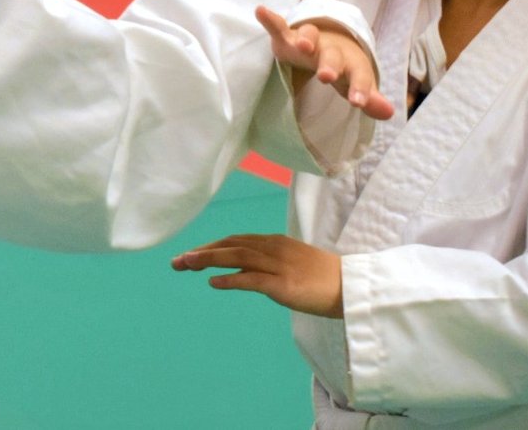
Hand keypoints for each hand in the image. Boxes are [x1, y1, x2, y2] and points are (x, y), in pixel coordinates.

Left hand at [172, 234, 343, 318]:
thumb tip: (239, 271)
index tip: (190, 254)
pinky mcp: (283, 285)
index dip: (210, 246)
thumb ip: (267, 263)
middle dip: (201, 252)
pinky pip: (251, 279)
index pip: (235, 240)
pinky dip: (230, 279)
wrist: (351, 287)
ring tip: (185, 265)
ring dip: (208, 260)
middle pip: (230, 246)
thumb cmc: (322, 278)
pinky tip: (212, 282)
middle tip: (176, 261)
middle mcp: (273, 249)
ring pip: (236, 257)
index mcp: (275, 242)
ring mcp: (278, 266)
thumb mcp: (291, 263)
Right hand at [257, 6, 392, 120]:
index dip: (359, 88)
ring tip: (303, 45)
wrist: (330, 36)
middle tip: (326, 77)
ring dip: (306, 38)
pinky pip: (280, 27)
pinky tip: (261, 11)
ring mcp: (310, 40)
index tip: (357, 103)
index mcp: (350, 63)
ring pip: (309, 36)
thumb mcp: (355, 81)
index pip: (358, 75)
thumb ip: (369, 97)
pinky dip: (271, 20)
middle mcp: (331, 49)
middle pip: (332, 55)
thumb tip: (389, 113)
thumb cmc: (343, 66)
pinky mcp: (289, 36)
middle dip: (329, 65)